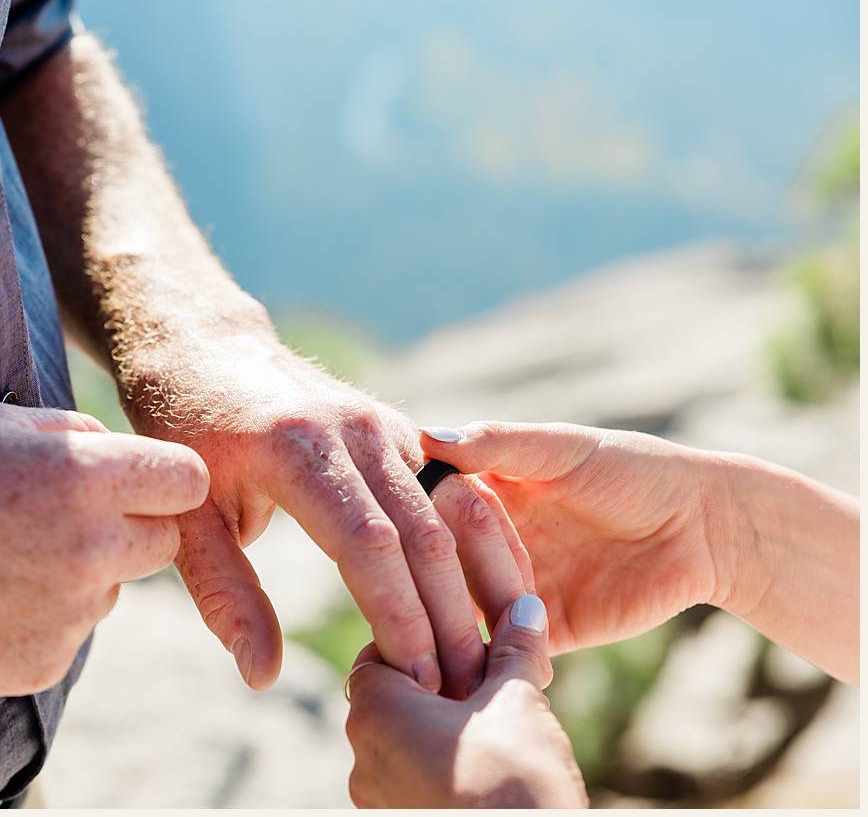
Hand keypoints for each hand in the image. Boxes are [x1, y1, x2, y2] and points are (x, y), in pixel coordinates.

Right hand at [0, 400, 208, 701]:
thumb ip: (70, 436)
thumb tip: (117, 451)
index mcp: (83, 478)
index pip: (186, 481)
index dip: (157, 478)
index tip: (127, 480)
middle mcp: (90, 549)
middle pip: (161, 543)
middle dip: (125, 527)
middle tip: (52, 519)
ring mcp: (66, 617)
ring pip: (108, 593)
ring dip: (75, 576)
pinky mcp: (38, 666)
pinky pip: (63, 637)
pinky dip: (32, 622)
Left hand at [123, 340, 485, 696]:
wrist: (201, 348)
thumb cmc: (182, 437)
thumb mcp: (186, 517)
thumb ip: (224, 594)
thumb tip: (260, 675)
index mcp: (298, 448)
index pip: (368, 545)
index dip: (397, 615)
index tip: (414, 677)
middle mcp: (355, 430)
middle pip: (423, 535)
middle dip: (445, 618)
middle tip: (458, 689)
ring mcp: (386, 424)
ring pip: (448, 518)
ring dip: (466, 591)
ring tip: (473, 660)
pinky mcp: (401, 429)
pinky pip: (447, 498)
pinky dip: (464, 554)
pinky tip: (474, 606)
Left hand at [344, 593, 588, 807]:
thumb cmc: (515, 781)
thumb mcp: (519, 703)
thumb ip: (513, 650)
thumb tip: (526, 608)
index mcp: (374, 710)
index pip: (378, 653)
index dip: (422, 643)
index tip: (463, 647)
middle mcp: (361, 755)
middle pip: (389, 699)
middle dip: (436, 689)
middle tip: (487, 687)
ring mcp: (375, 798)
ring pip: (400, 744)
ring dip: (438, 732)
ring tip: (493, 732)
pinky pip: (410, 782)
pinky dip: (439, 768)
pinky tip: (484, 770)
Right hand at [419, 421, 860, 684]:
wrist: (707, 528)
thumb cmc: (635, 472)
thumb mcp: (563, 449)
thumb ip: (499, 444)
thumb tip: (428, 436)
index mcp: (484, 495)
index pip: (426, 510)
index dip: (407, 519)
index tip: (388, 525)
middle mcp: (488, 546)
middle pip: (435, 566)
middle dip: (419, 579)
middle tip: (401, 588)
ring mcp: (513, 591)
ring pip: (459, 612)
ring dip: (441, 624)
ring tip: (417, 633)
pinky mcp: (545, 632)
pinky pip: (503, 650)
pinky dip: (482, 657)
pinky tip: (459, 658)